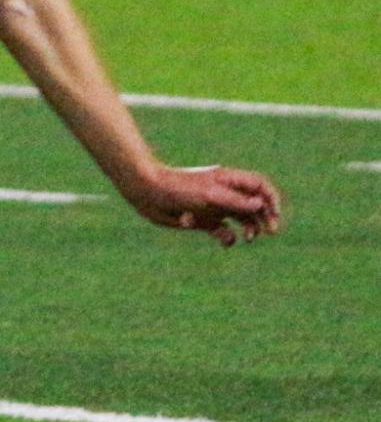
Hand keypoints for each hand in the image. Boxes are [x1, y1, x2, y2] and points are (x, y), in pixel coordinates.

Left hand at [124, 164, 283, 245]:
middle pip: (255, 205)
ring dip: (250, 229)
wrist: (147, 194)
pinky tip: (224, 240)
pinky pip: (223, 232)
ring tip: (248, 237)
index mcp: (228, 180)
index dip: (271, 199)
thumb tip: (260, 205)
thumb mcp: (209, 195)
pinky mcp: (204, 222)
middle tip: (271, 232)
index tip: (274, 214)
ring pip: (242, 220)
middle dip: (265, 217)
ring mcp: (215, 208)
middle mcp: (225, 193)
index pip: (259, 186)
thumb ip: (235, 201)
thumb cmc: (178, 189)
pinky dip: (227, 238)